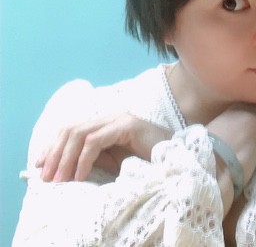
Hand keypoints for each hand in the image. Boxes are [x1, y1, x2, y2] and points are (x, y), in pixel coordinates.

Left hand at [36, 113, 171, 181]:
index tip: (40, 165)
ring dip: (65, 158)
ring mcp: (118, 118)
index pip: (72, 128)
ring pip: (80, 133)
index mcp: (105, 123)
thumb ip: (91, 158)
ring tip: (60, 180)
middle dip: (55, 153)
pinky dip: (83, 159)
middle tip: (46, 177)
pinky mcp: (126, 125)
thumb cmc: (145, 159)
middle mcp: (109, 116)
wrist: (174, 156)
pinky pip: (96, 141)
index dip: (53, 145)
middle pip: (71, 128)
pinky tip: (79, 175)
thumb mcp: (112, 160)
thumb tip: (64, 166)